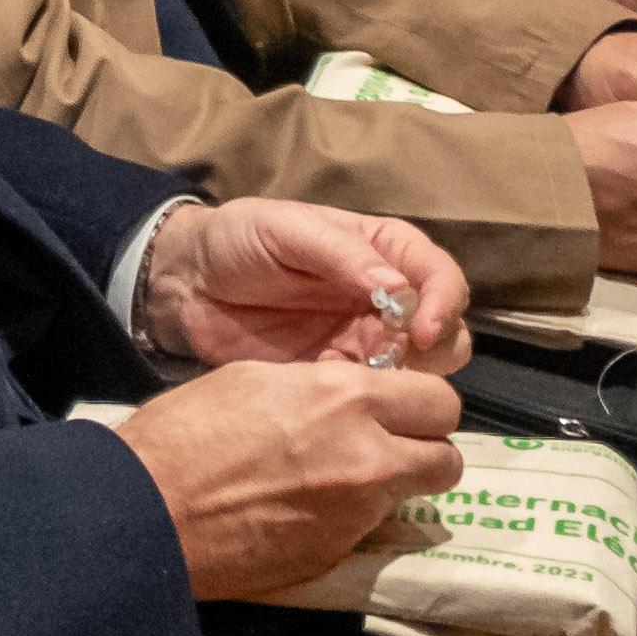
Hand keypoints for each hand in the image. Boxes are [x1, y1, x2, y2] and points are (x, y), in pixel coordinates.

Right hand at [108, 360, 461, 598]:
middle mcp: (368, 459)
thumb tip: (354, 399)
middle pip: (449, 458)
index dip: (421, 402)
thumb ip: (322, 388)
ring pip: (414, 498)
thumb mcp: (256, 379)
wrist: (147, 511)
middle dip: (424, 448)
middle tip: (386, 443)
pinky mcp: (337, 557)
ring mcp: (356, 516)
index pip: (440, 399)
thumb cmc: (185, 432)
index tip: (397, 405)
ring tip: (343, 478)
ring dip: (394, 485)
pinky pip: (371, 532)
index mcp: (346, 401)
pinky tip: (307, 508)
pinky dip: (353, 518)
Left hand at [138, 200, 470, 374]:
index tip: (422, 329)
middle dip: (435, 350)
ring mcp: (369, 345)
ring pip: (424, 374)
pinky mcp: (343, 381)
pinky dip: (373, 406)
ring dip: (410, 383)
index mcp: (384, 252)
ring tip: (368, 382)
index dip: (443, 303)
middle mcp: (390, 302)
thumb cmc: (238, 242)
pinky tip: (343, 401)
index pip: (441, 277)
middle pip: (448, 333)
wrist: (188, 286)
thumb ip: (339, 253)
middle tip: (396, 361)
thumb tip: (397, 288)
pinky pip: (379, 402)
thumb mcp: (282, 230)